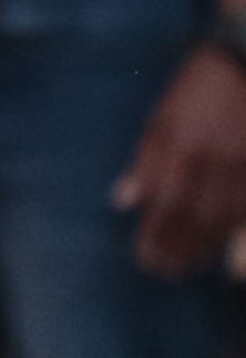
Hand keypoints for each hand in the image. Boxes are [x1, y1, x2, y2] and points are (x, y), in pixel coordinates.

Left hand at [114, 38, 245, 273]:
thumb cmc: (200, 87)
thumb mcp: (163, 117)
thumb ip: (145, 161)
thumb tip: (124, 201)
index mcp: (184, 149)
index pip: (165, 206)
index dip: (156, 236)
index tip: (145, 259)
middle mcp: (216, 162)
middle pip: (195, 218)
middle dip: (179, 247)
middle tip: (166, 271)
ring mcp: (245, 163)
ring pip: (226, 216)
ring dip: (206, 244)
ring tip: (190, 264)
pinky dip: (235, 226)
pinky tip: (223, 243)